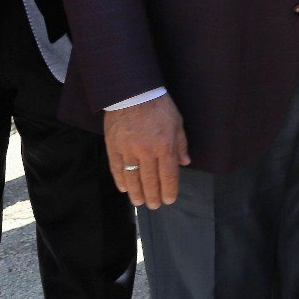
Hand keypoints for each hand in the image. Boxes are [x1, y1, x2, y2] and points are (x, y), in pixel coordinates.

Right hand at [104, 94, 190, 209]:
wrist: (133, 92)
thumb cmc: (159, 106)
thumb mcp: (177, 122)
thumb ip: (181, 144)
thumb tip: (185, 163)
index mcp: (165, 145)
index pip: (168, 175)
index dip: (169, 190)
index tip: (169, 200)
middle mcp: (146, 151)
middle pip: (150, 180)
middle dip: (153, 196)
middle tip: (154, 206)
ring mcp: (128, 150)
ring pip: (132, 178)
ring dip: (136, 193)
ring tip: (140, 202)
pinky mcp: (113, 146)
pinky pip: (116, 168)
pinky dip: (121, 180)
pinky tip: (124, 188)